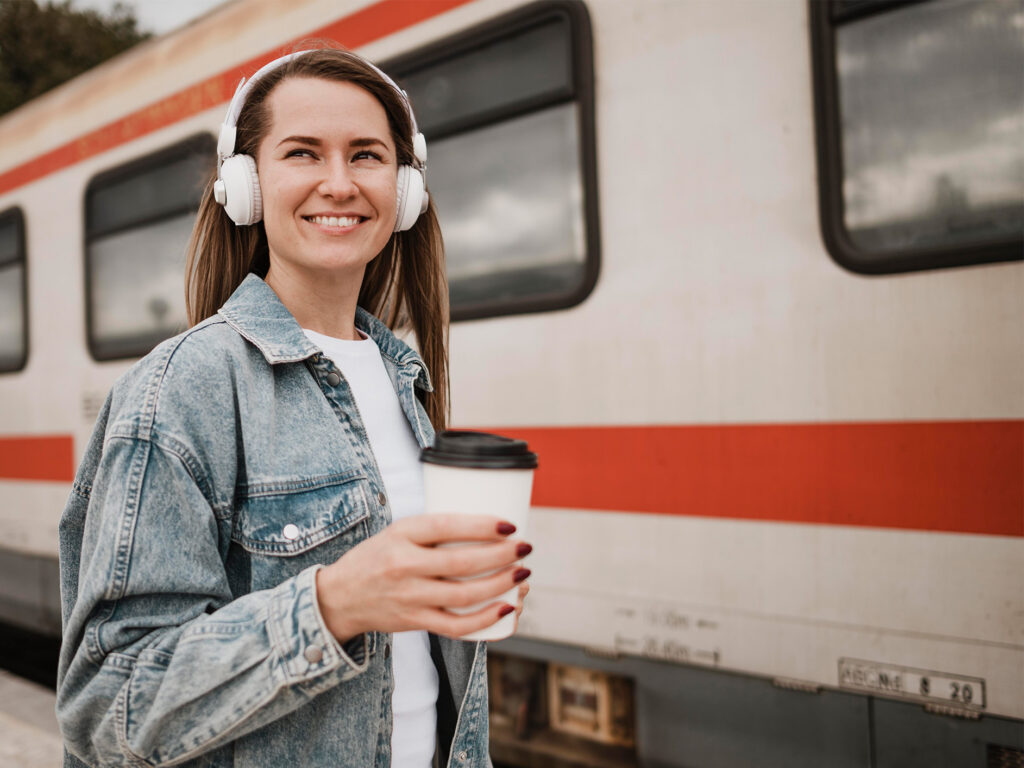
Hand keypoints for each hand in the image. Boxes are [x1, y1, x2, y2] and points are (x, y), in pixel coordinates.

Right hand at [315, 514, 530, 641]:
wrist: (340, 596)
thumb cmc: (378, 556)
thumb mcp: (398, 531)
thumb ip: (435, 529)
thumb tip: (490, 526)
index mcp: (401, 534)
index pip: (445, 526)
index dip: (481, 525)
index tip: (510, 524)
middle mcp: (403, 566)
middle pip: (461, 562)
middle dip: (501, 556)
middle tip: (525, 547)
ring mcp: (409, 597)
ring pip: (463, 594)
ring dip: (500, 584)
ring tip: (522, 573)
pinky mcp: (415, 621)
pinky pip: (455, 626)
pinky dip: (484, 619)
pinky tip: (506, 607)